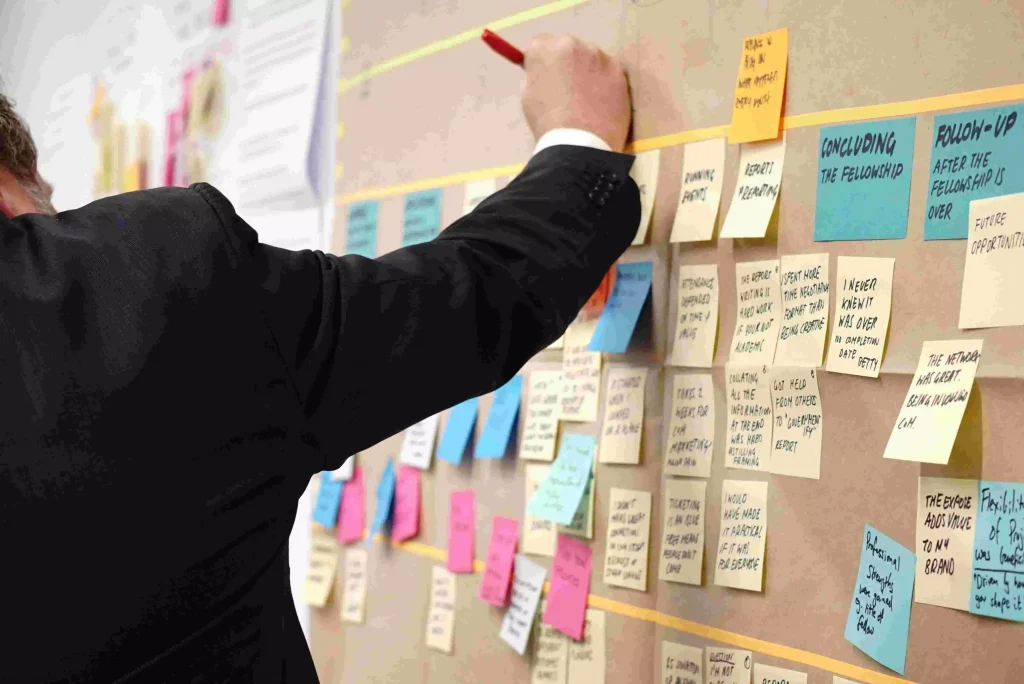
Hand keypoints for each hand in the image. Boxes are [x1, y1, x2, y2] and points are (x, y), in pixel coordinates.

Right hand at [521, 35, 630, 152]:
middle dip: (566, 63)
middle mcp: (573, 44)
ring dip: (587, 71)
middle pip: (568, 47)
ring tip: (586, 100)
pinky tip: (600, 103)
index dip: (542, 61)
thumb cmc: (547, 123)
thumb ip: (535, 76)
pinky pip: (608, 71)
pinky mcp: (619, 71)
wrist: (580, 144)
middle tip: (567, 89)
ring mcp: (599, 56)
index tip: (545, 75)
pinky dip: (604, 82)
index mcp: (545, 49)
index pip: (540, 43)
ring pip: (591, 58)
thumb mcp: (528, 96)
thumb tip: (543, 72)